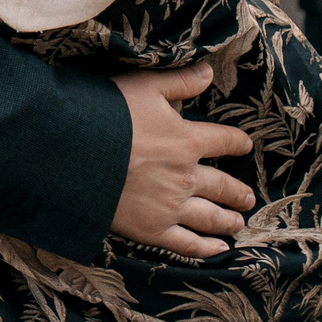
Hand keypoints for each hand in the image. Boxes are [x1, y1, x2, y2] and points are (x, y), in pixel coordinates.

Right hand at [108, 63, 257, 257]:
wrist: (73, 152)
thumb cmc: (106, 114)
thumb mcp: (143, 86)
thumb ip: (179, 81)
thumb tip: (208, 71)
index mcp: (186, 141)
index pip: (224, 141)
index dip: (237, 142)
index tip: (245, 145)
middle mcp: (185, 177)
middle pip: (222, 186)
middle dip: (238, 192)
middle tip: (248, 199)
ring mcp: (170, 206)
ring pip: (210, 217)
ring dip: (227, 220)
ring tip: (238, 223)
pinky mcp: (152, 229)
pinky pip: (187, 244)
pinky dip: (206, 249)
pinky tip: (219, 250)